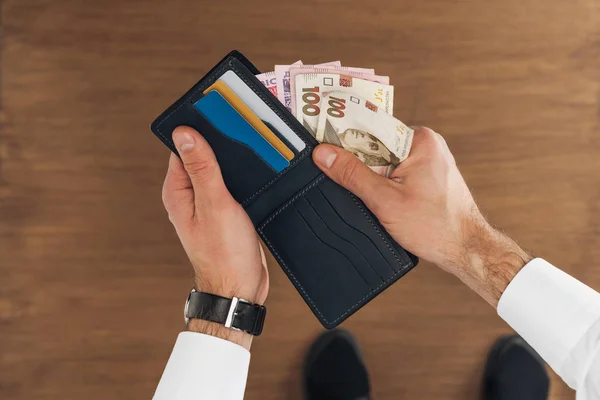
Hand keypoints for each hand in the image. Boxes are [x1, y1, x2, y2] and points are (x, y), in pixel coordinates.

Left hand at [162, 126, 268, 348]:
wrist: (239, 288)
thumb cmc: (224, 253)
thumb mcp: (215, 204)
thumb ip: (201, 168)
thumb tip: (185, 133)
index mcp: (178, 191)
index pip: (184, 147)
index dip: (201, 129)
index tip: (220, 114)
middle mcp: (189, 196)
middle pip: (202, 156)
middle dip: (221, 142)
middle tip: (243, 128)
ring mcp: (207, 204)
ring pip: (219, 170)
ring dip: (232, 159)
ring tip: (253, 145)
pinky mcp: (225, 212)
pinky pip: (230, 185)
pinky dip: (241, 176)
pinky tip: (256, 170)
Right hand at [313, 127, 531, 306]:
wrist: (465, 249)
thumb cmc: (435, 226)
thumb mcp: (384, 199)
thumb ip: (352, 174)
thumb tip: (324, 154)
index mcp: (419, 139)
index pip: (371, 128)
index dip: (344, 138)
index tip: (323, 145)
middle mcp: (426, 144)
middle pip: (376, 144)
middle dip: (357, 162)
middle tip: (337, 176)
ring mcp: (428, 160)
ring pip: (384, 160)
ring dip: (370, 176)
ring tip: (364, 194)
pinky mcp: (427, 175)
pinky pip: (395, 171)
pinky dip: (382, 183)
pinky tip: (378, 199)